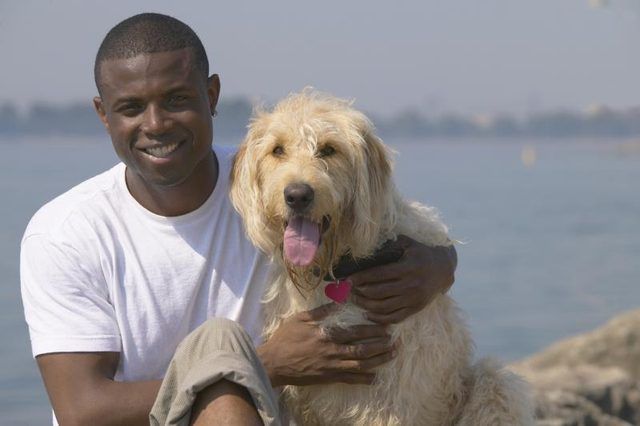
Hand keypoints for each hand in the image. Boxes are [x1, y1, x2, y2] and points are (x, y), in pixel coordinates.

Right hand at [257, 304, 394, 386]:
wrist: (274, 363)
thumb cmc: (286, 338)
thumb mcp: (301, 318)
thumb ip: (321, 311)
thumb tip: (339, 300)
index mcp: (327, 334)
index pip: (355, 331)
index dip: (372, 329)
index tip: (386, 326)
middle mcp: (332, 351)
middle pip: (363, 349)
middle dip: (381, 345)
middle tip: (395, 341)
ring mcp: (332, 366)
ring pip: (361, 364)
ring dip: (378, 360)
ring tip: (392, 355)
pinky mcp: (328, 378)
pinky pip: (350, 380)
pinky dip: (364, 379)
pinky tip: (375, 377)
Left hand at [348, 235, 456, 323]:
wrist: (444, 269)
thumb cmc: (420, 252)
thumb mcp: (407, 243)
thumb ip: (389, 244)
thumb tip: (366, 248)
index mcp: (408, 267)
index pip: (378, 275)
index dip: (361, 278)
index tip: (348, 279)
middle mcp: (412, 285)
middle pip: (378, 292)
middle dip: (359, 292)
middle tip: (347, 290)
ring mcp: (414, 299)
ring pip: (384, 307)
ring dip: (365, 305)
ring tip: (354, 299)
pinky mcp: (416, 309)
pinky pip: (394, 318)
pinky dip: (379, 318)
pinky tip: (367, 313)